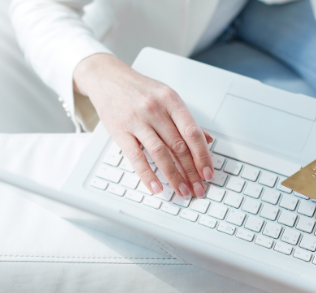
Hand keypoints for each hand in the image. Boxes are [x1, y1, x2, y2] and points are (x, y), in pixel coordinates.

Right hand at [74, 54, 213, 197]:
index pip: (192, 132)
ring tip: (182, 191)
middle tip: (198, 189)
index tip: (208, 173)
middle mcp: (155, 109)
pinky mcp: (120, 131)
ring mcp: (137, 120)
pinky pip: (136, 157)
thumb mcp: (166, 96)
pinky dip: (147, 174)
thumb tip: (206, 140)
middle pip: (179, 146)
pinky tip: (156, 187)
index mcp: (171, 100)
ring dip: (174, 176)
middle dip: (191, 172)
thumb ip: (185, 119)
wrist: (107, 78)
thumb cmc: (138, 89)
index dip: (202, 155)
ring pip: (160, 154)